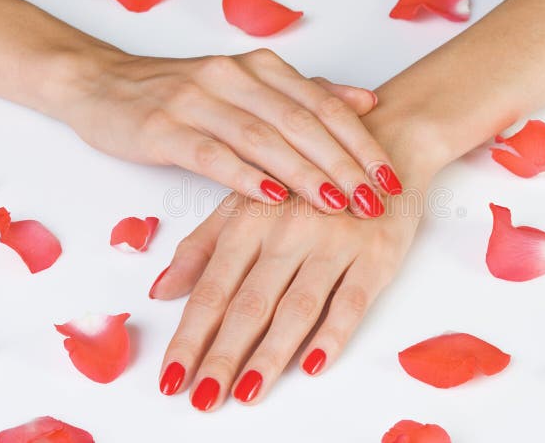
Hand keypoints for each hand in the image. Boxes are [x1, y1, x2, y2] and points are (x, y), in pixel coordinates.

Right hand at [65, 48, 401, 216]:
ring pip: (263, 138)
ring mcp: (197, 100)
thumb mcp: (248, 87)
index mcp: (261, 68)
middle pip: (301, 122)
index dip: (361, 141)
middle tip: (376, 199)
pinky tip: (272, 199)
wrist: (103, 84)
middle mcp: (234, 77)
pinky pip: (212, 154)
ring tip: (338, 204)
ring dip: (304, 173)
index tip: (391, 176)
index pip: (323, 105)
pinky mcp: (164, 127)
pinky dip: (245, 176)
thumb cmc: (183, 94)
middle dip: (343, 163)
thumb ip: (305, 93)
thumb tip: (366, 103)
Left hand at [151, 191, 421, 408]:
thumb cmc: (306, 179)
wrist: (384, 144)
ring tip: (246, 393)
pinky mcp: (377, 254)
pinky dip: (334, 333)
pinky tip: (313, 365)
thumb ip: (202, 245)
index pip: (213, 288)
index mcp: (250, 220)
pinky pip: (353, 299)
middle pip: (249, 303)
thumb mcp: (247, 200)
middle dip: (223, 356)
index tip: (171, 376)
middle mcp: (288, 231)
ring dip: (270, 354)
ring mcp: (334, 243)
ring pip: (297, 306)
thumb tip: (161, 290)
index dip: (190, 335)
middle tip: (202, 400)